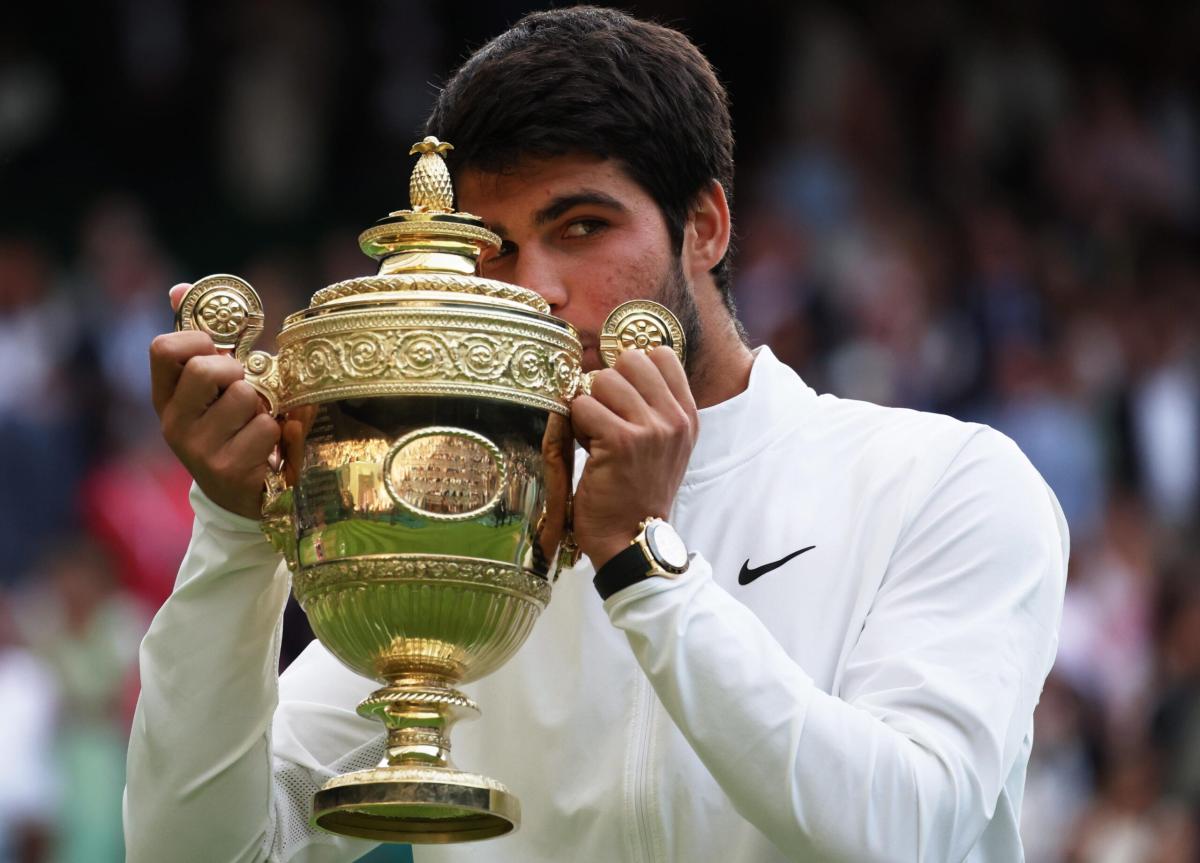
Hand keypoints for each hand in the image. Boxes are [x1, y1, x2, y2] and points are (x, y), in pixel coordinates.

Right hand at [149, 284, 279, 518]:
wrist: (241, 498)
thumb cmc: (231, 429)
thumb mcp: (213, 389)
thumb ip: (202, 341)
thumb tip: (179, 288)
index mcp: (165, 398)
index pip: (163, 348)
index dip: (198, 338)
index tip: (218, 349)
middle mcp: (173, 424)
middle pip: (209, 368)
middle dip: (239, 372)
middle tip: (246, 391)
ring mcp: (198, 450)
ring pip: (246, 397)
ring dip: (265, 407)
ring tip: (259, 424)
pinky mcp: (228, 470)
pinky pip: (268, 428)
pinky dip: (280, 432)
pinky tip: (271, 447)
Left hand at [570, 347, 697, 568]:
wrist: (632, 539)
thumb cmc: (638, 492)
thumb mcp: (664, 446)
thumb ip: (654, 406)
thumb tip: (621, 364)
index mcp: (687, 415)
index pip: (660, 354)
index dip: (631, 370)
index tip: (622, 398)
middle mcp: (674, 419)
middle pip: (629, 360)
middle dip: (607, 384)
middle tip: (605, 418)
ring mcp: (650, 429)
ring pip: (603, 380)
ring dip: (589, 406)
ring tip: (596, 436)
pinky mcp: (620, 441)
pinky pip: (583, 406)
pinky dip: (576, 426)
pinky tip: (587, 449)